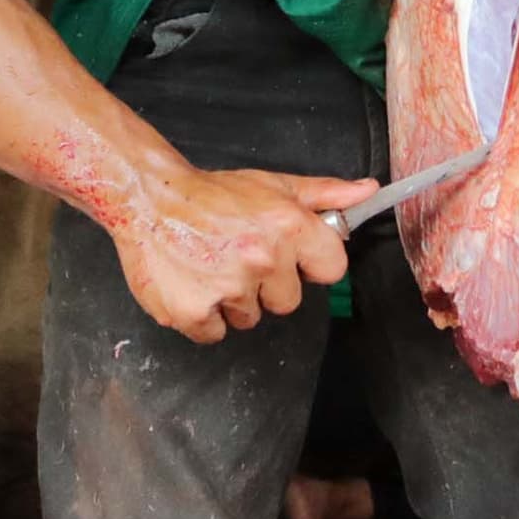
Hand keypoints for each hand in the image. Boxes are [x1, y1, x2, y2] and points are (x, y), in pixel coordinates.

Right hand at [108, 162, 369, 343]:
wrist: (149, 198)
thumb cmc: (213, 194)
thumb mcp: (274, 185)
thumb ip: (325, 194)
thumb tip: (369, 191)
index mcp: (288, 226)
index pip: (332, 269)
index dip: (311, 263)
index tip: (291, 255)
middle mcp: (262, 259)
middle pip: (288, 301)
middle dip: (267, 284)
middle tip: (238, 255)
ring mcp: (227, 289)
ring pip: (250, 318)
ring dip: (233, 300)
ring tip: (212, 264)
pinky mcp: (193, 312)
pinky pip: (215, 333)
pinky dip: (204, 315)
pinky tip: (193, 283)